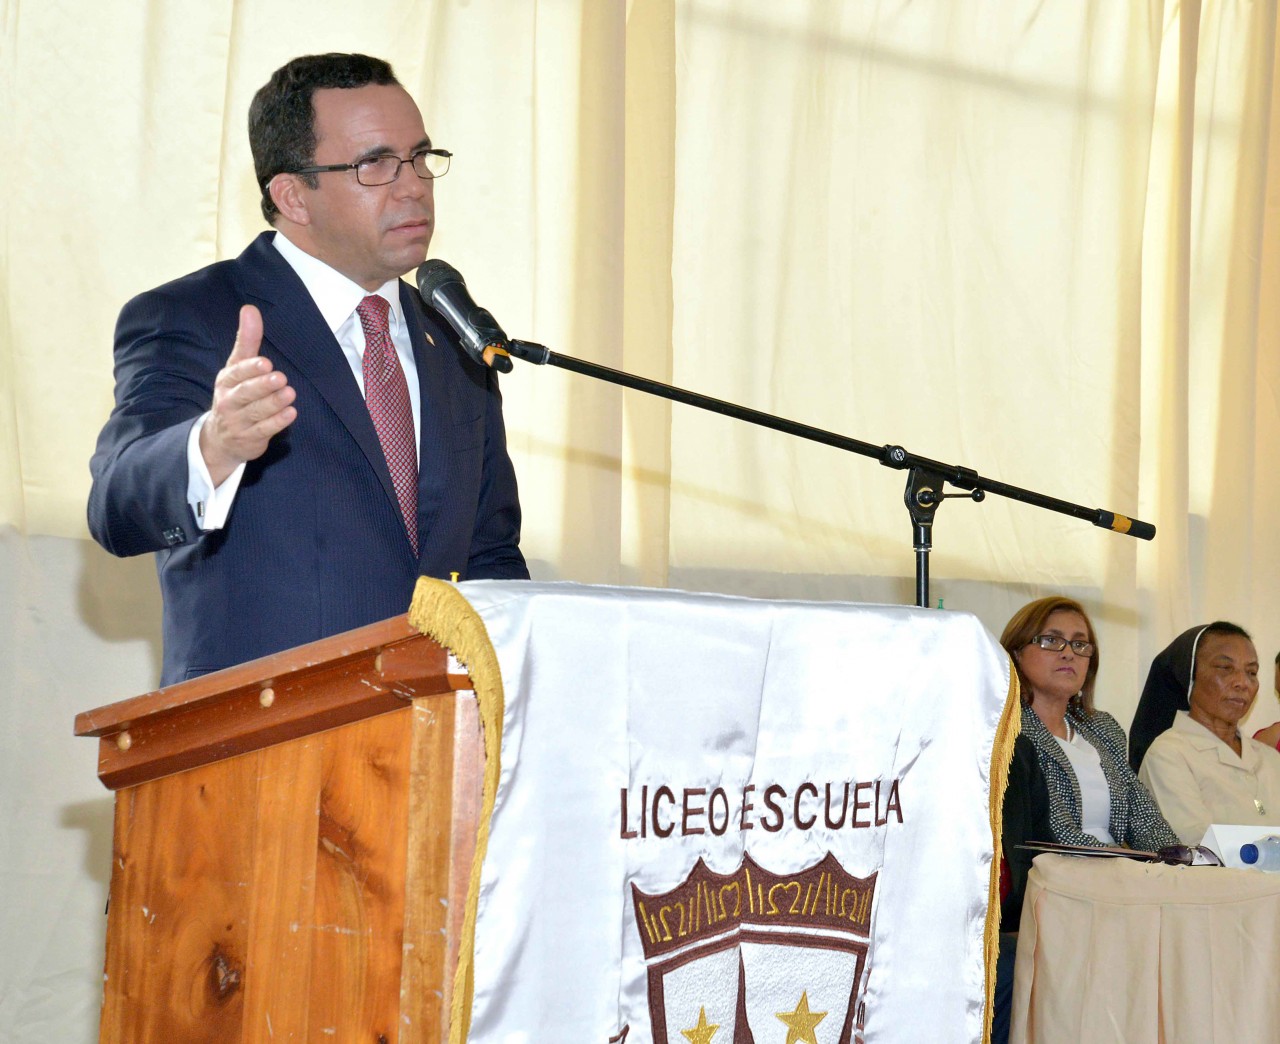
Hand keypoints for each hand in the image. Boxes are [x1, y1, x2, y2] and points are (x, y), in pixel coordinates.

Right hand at [199, 305, 296, 486]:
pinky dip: (278, 422)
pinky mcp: (250, 438)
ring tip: (290, 394)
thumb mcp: (237, 367)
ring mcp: (238, 422)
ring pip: (256, 412)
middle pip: (245, 393)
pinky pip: (264, 430)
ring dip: (274, 403)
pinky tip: (291, 413)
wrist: (221, 438)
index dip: (249, 369)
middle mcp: (229, 401)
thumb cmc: (235, 394)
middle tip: (281, 378)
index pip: (236, 373)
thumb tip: (250, 309)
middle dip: (262, 386)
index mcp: (226, 381)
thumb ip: (247, 340)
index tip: (264, 362)